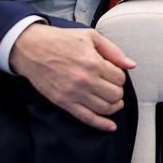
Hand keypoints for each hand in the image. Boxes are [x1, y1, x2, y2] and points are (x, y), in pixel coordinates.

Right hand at [9, 23, 135, 131]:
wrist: (32, 49)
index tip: (115, 75)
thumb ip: (113, 51)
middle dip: (118, 92)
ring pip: (104, 108)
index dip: (121, 77)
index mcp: (93, 62)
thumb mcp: (91, 36)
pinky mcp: (63, 102)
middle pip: (114, 94)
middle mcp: (85, 80)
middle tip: (114, 87)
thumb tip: (130, 64)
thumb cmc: (60, 40)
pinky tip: (109, 126)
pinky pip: (86, 117)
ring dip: (113, 107)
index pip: (120, 78)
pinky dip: (101, 124)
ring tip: (114, 102)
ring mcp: (73, 93)